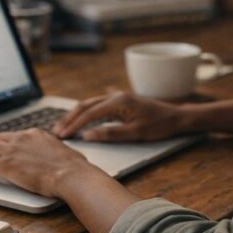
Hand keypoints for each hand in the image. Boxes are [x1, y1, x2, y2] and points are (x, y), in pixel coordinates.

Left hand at [0, 128, 96, 196]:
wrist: (69, 174)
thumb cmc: (74, 167)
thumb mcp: (67, 153)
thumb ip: (59, 152)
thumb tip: (65, 157)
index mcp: (36, 134)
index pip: (16, 135)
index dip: (7, 141)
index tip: (3, 146)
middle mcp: (21, 138)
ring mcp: (11, 150)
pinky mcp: (5, 165)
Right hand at [52, 92, 186, 141]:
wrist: (177, 117)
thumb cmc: (160, 126)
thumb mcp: (136, 133)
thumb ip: (110, 134)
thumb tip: (87, 136)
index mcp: (119, 102)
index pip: (90, 113)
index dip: (74, 125)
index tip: (62, 136)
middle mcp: (116, 96)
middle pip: (85, 105)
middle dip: (69, 118)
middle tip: (56, 132)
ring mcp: (118, 98)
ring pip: (90, 104)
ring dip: (75, 115)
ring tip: (63, 127)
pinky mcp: (120, 102)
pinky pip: (97, 106)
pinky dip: (85, 113)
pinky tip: (78, 120)